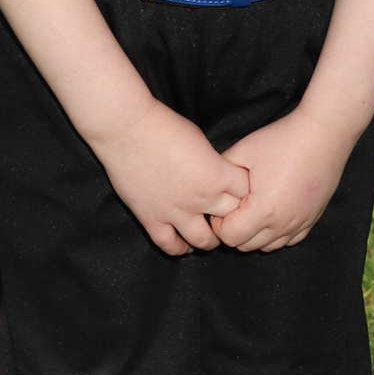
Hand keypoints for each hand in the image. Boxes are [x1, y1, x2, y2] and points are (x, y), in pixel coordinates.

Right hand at [95, 95, 250, 255]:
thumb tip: (218, 177)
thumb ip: (213, 164)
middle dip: (233, 215)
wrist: (128, 128)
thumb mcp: (201, 140)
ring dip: (211, 237)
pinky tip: (185, 244)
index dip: (245, 191)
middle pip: (231, 218)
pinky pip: (171, 246)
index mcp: (216, 174)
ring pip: (205, 241)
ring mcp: (176, 212)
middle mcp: (201, 198)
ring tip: (210, 232)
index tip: (241, 190)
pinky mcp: (152, 220)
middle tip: (228, 212)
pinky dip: (180, 248)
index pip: (246, 192)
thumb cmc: (164, 126)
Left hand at [211, 104, 355, 251]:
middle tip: (235, 206)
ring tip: (253, 208)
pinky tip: (273, 212)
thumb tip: (211, 184)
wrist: (322, 133)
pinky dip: (276, 233)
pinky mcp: (312, 219)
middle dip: (235, 230)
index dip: (219, 223)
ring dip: (255, 234)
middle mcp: (281, 224)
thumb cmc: (282, 140)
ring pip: (268, 246)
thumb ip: (222, 170)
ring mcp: (299, 224)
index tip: (221, 205)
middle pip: (247, 246)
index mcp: (262, 211)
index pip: (230, 237)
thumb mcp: (244, 150)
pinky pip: (289, 240)